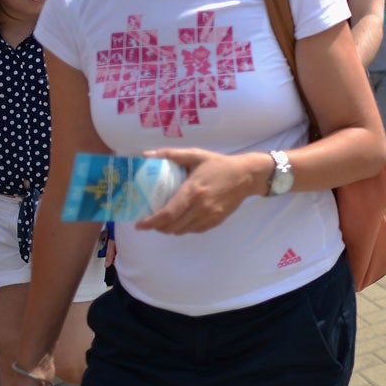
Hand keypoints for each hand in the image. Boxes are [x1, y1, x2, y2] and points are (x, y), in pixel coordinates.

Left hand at [135, 149, 260, 234]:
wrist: (246, 175)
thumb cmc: (219, 164)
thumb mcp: (196, 155)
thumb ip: (171, 155)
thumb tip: (146, 154)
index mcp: (193, 190)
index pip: (167, 213)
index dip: (150, 222)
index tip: (139, 224)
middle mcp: (201, 206)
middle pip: (172, 226)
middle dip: (157, 227)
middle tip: (150, 221)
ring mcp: (209, 215)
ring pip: (182, 231)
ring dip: (170, 229)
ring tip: (164, 221)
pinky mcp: (216, 221)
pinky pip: (194, 230)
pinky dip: (184, 228)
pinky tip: (182, 219)